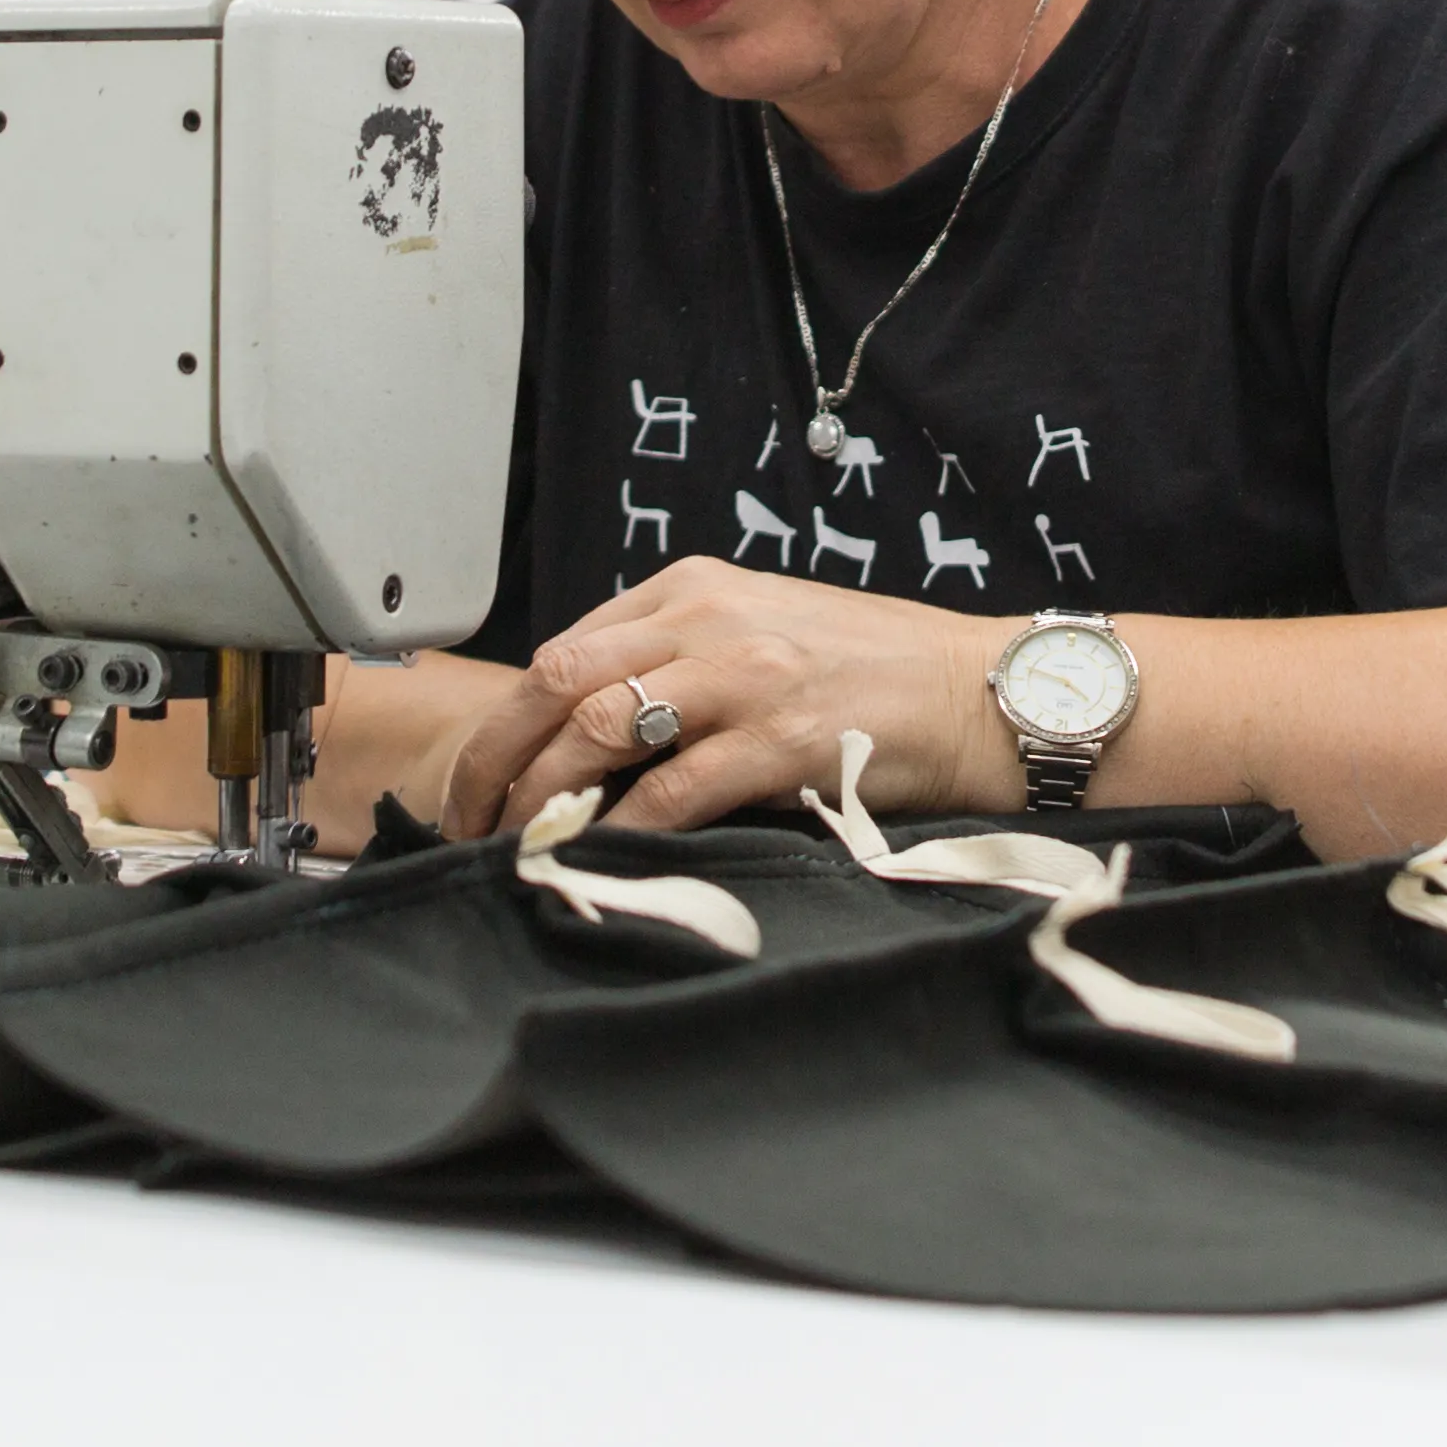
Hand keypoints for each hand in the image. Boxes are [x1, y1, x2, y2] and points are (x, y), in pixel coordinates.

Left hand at [443, 560, 1013, 838]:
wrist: (975, 691)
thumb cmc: (872, 672)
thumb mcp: (762, 632)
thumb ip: (681, 661)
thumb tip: (592, 733)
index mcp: (695, 589)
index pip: (567, 647)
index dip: (509, 718)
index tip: (483, 775)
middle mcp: (709, 619)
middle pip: (559, 680)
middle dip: (496, 756)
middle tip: (471, 818)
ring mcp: (744, 676)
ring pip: (599, 728)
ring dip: (544, 796)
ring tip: (520, 844)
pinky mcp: (780, 738)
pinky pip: (671, 790)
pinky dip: (623, 830)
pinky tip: (601, 857)